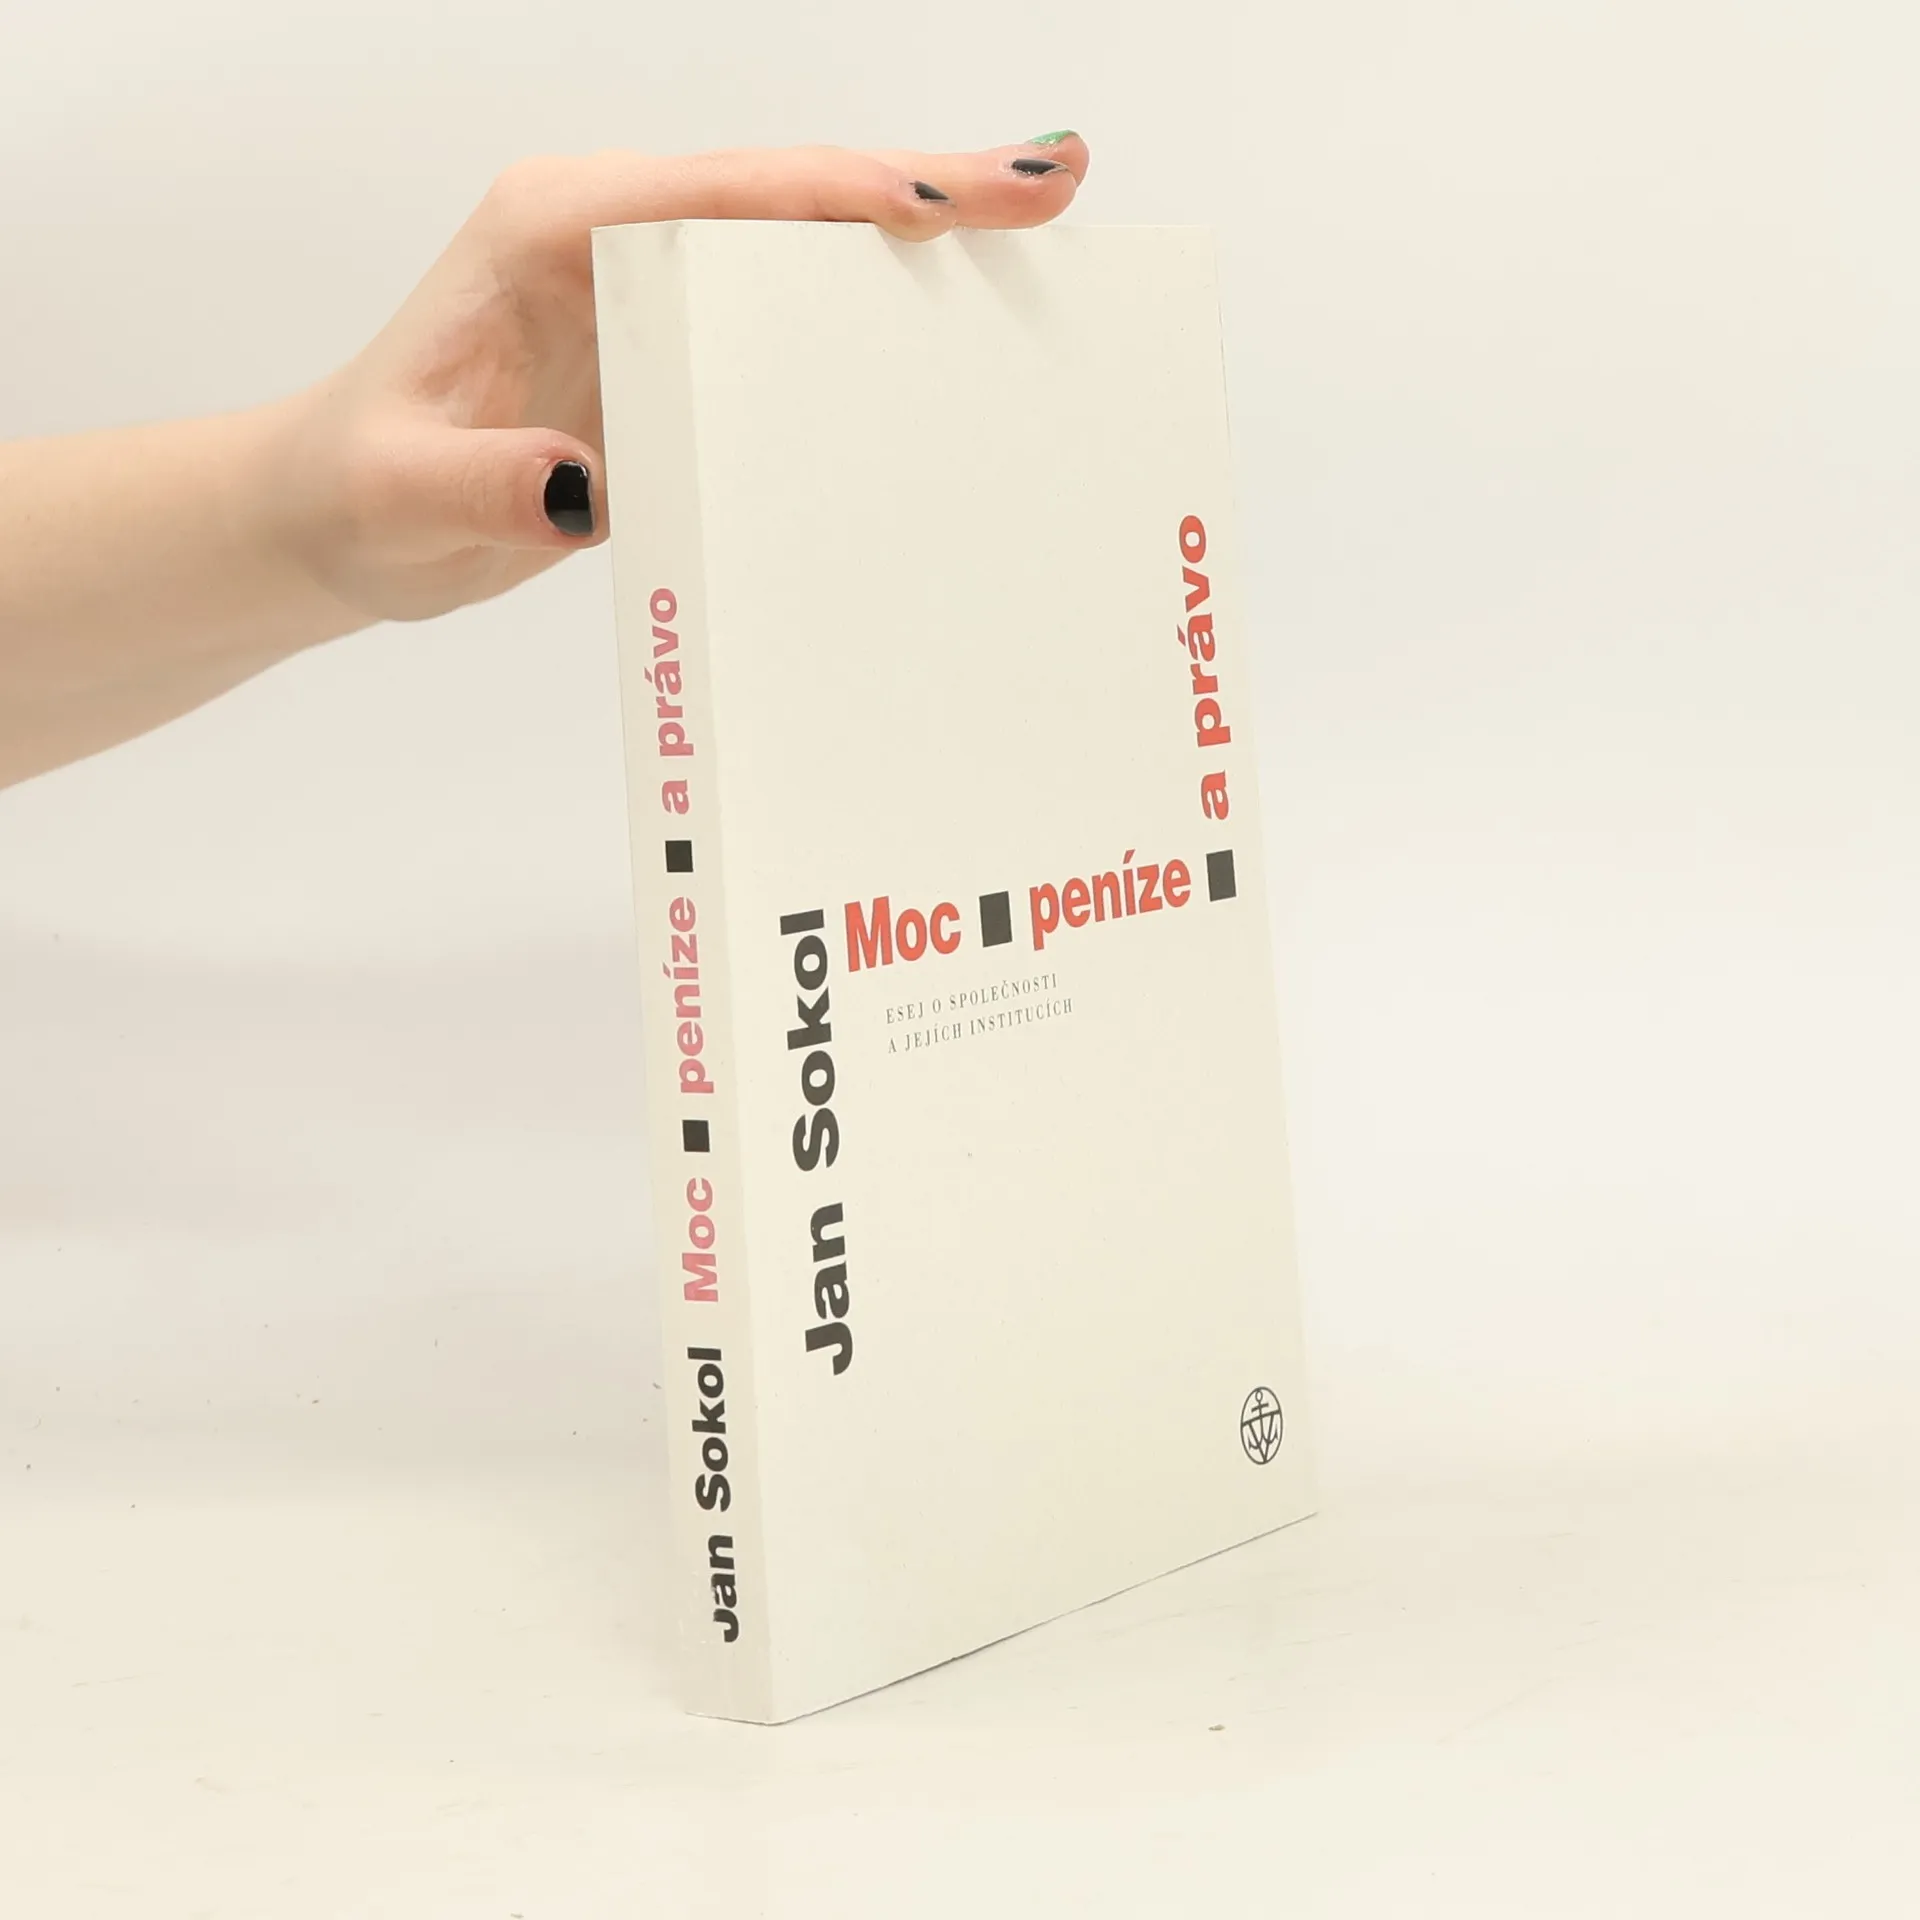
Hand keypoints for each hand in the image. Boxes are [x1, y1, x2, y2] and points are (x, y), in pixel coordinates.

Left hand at [274, 136, 1090, 623]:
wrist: (339, 519)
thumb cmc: (357, 488)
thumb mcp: (397, 493)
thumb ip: (479, 486)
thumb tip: (580, 484)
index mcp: (553, 228)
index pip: (719, 191)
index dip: (839, 193)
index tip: (942, 201)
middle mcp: (615, 238)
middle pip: (793, 196)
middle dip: (926, 189)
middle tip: (1053, 186)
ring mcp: (654, 296)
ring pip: (806, 252)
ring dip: (922, 248)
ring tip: (1040, 243)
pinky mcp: (675, 360)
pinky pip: (791, 331)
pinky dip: (876, 326)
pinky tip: (954, 340)